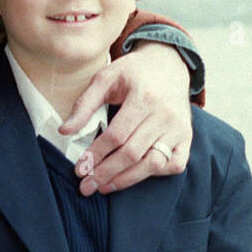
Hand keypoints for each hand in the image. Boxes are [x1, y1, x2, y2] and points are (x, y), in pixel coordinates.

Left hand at [60, 41, 191, 194]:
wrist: (169, 63)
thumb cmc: (134, 72)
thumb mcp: (106, 78)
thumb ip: (85, 104)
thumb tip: (65, 131)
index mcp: (144, 97)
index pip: (117, 135)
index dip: (96, 154)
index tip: (79, 168)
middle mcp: (165, 115)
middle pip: (132, 153)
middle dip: (106, 173)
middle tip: (86, 186)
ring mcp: (179, 128)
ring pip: (153, 163)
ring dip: (126, 179)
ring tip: (104, 187)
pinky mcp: (187, 137)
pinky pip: (175, 164)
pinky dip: (156, 174)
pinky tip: (135, 176)